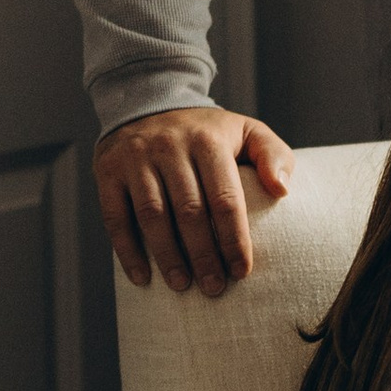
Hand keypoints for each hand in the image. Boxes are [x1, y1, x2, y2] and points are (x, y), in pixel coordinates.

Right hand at [96, 104, 293, 297]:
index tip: (242, 271)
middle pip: (189, 211)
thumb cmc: (206, 131)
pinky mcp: (108, 171)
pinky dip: (127, 251)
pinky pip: (115, 217)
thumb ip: (273, 155)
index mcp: (208, 140)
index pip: (225, 198)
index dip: (233, 238)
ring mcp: (135, 159)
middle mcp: (169, 147)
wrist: (148, 101)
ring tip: (182, 285)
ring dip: (167, 256)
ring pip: (152, 216)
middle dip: (204, 255)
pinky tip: (142, 277)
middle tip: (214, 288)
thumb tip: (282, 190)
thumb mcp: (246, 130)